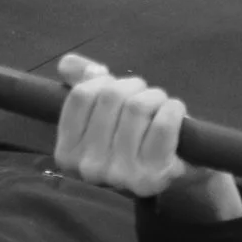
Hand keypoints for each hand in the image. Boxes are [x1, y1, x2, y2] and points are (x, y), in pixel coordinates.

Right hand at [54, 55, 241, 220]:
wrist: (164, 179)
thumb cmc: (128, 143)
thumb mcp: (99, 117)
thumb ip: (81, 85)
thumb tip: (68, 63)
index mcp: (67, 152)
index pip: (81, 95)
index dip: (103, 80)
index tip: (116, 86)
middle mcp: (89, 166)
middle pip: (111, 96)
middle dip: (134, 85)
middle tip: (144, 93)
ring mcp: (119, 174)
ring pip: (137, 107)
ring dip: (155, 96)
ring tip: (160, 104)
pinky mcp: (152, 176)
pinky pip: (162, 125)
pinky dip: (172, 109)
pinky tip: (174, 112)